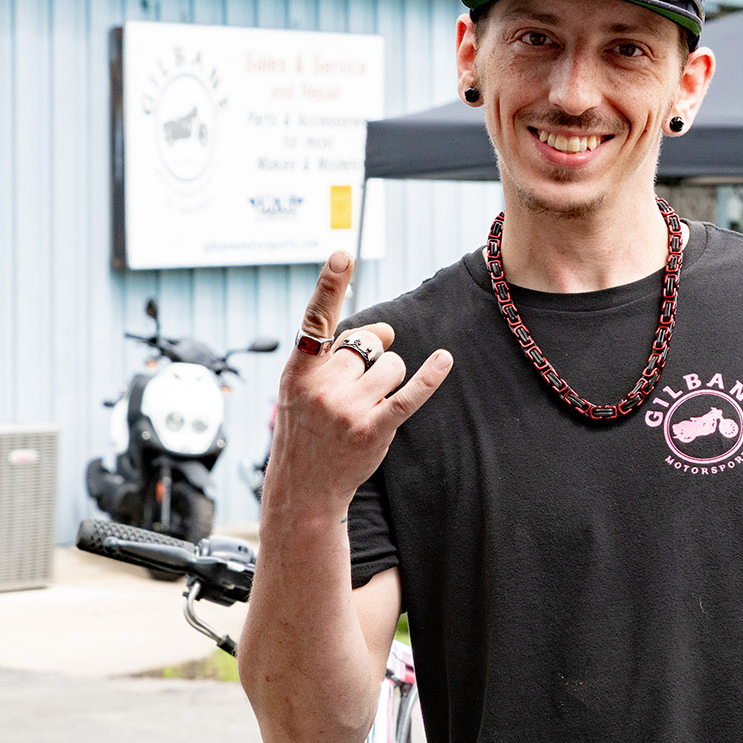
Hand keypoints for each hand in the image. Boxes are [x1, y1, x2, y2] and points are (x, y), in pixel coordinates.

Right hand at [263, 253, 452, 512]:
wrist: (304, 487)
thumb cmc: (307, 429)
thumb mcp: (305, 389)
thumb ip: (338, 354)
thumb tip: (387, 328)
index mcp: (298, 371)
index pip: (317, 320)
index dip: (330, 285)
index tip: (344, 255)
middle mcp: (322, 386)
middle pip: (367, 344)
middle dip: (369, 358)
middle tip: (352, 389)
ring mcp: (348, 409)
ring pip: (392, 366)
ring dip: (388, 380)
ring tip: (364, 406)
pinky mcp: (375, 428)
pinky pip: (410, 393)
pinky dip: (429, 376)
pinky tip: (444, 360)